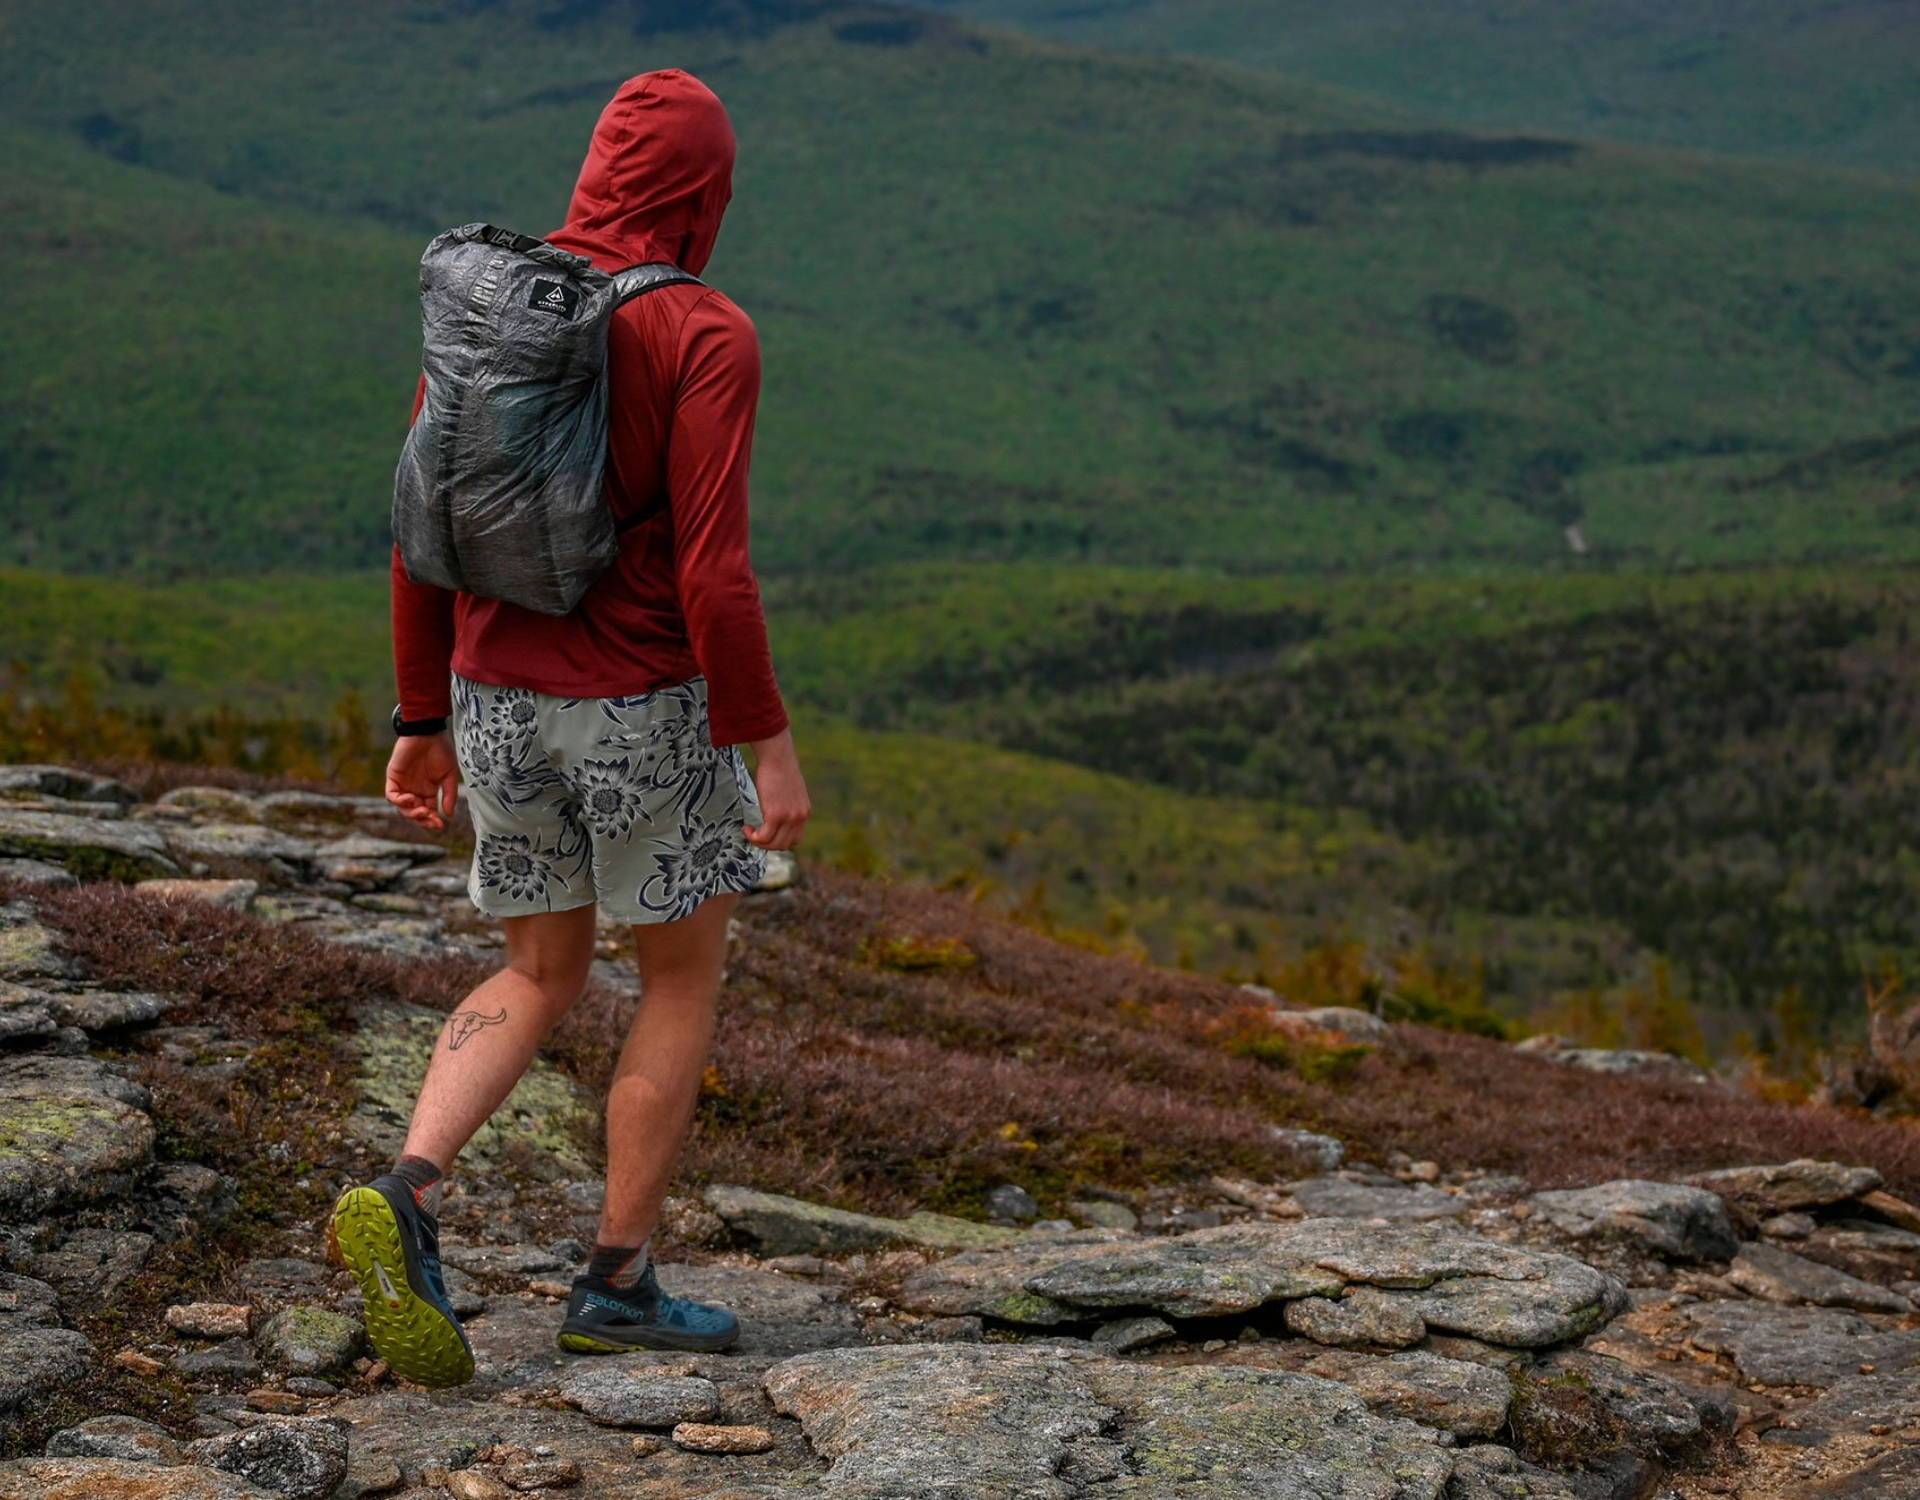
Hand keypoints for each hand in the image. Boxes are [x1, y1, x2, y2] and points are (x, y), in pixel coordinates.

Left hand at [386, 731, 459, 832]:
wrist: (428, 732)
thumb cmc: (441, 750)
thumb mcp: (450, 775)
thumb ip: (449, 794)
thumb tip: (448, 815)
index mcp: (429, 791)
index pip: (428, 812)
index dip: (433, 821)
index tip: (441, 825)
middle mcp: (415, 790)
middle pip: (414, 813)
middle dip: (422, 819)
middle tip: (431, 820)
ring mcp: (403, 784)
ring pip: (402, 807)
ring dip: (411, 813)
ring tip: (422, 810)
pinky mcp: (393, 777)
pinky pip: (391, 795)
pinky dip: (399, 801)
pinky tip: (411, 799)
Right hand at [744, 727, 808, 849]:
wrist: (778, 757)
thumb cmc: (779, 769)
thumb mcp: (790, 792)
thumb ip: (787, 806)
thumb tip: (774, 814)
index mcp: (804, 813)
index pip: (795, 839)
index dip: (779, 841)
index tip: (766, 835)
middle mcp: (800, 818)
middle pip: (784, 845)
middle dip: (767, 845)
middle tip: (754, 835)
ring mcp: (789, 817)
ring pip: (773, 844)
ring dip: (758, 842)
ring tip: (749, 831)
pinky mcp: (776, 815)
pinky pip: (764, 837)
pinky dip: (753, 837)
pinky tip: (746, 828)